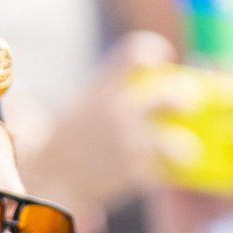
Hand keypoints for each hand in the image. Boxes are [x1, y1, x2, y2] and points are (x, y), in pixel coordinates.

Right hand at [22, 33, 174, 212]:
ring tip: (183, 151)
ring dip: (180, 147)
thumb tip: (136, 93)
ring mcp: (129, 143)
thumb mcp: (77, 111)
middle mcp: (118, 112)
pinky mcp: (134, 172)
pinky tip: (155, 174)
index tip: (161, 58)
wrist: (47, 182)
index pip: (136, 53)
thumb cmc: (60, 147)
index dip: (154, 50)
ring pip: (174, 143)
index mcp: (100, 91)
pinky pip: (161, 170)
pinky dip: (160, 173)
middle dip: (182, 99)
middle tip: (186, 105)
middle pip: (168, 95)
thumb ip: (106, 98)